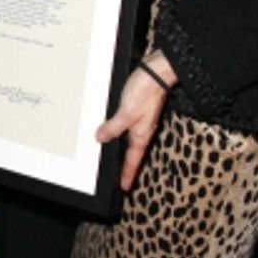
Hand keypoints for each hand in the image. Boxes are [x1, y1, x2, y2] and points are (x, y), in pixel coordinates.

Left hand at [96, 54, 174, 191]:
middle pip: (132, 153)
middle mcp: (142, 129)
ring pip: (129, 140)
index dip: (127, 174)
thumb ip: (113, 127)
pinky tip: (113, 131)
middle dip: (126, 166)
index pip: (132, 160)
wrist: (156, 71)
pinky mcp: (137, 110)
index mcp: (141, 134)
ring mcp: (140, 120)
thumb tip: (100, 138)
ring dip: (122, 150)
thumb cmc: (146, 90)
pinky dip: (119, 133)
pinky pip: (126, 127)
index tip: (124, 187)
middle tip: (119, 178)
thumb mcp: (126, 112)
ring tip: (115, 159)